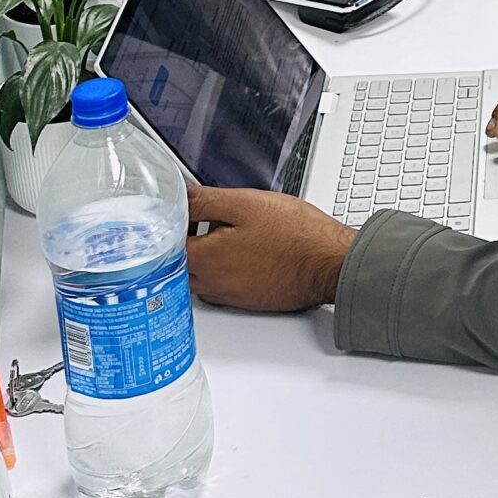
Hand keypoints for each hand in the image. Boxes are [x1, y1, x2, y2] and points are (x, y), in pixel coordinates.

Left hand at [187, 184, 354, 312]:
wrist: (329, 264)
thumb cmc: (296, 235)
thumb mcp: (245, 203)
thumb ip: (205, 200)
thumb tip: (178, 197)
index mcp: (207, 259)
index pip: (168, 245)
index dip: (171, 224)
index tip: (180, 211)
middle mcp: (213, 284)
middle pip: (180, 265)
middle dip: (184, 242)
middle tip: (198, 220)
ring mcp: (231, 296)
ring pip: (201, 278)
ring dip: (204, 258)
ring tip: (223, 234)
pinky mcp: (249, 301)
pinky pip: (223, 287)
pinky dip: (224, 271)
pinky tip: (243, 253)